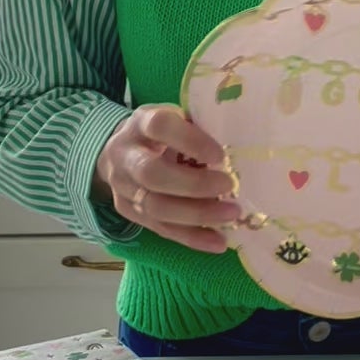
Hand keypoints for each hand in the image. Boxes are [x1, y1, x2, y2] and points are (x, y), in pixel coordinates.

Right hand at [93, 105, 241, 253]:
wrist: (120, 151)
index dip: (191, 141)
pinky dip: (192, 237)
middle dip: (194, 185)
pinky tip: (218, 241)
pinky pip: (160, 229)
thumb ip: (200, 129)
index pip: (160, 127)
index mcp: (140, 123)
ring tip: (231, 215)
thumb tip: (239, 148)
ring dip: (197, 215)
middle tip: (229, 185)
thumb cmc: (162, 133)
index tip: (220, 155)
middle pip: (152, 174)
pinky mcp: (128, 212)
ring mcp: (123, 187)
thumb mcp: (176, 118)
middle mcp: (125, 156)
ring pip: (156, 207)